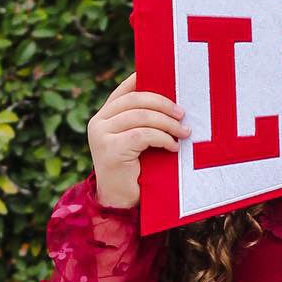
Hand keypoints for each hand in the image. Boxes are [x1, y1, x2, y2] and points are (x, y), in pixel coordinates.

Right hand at [87, 69, 190, 210]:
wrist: (120, 203)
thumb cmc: (135, 171)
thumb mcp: (137, 141)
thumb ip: (143, 121)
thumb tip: (171, 102)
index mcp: (104, 116)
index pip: (125, 90)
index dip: (144, 80)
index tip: (167, 78)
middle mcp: (98, 122)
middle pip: (136, 99)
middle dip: (163, 104)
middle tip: (183, 114)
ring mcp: (101, 135)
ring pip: (141, 116)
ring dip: (167, 123)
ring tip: (183, 132)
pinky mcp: (110, 149)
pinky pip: (143, 134)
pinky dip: (162, 138)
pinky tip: (172, 147)